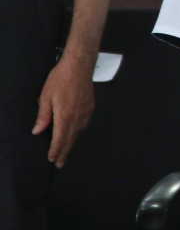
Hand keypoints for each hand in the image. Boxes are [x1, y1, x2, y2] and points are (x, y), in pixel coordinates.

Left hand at [34, 50, 95, 166]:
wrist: (79, 65)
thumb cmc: (60, 79)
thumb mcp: (46, 96)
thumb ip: (43, 115)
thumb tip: (37, 131)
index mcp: (64, 116)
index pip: (59, 138)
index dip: (55, 150)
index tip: (52, 159)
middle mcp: (77, 117)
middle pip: (70, 139)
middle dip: (64, 152)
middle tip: (60, 164)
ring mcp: (86, 112)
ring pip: (78, 132)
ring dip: (71, 142)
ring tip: (66, 150)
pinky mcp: (90, 106)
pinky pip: (84, 124)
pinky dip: (78, 131)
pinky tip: (75, 131)